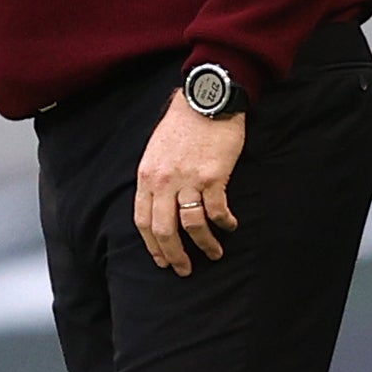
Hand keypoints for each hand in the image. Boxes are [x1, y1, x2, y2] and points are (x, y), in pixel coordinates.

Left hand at [133, 89, 244, 275]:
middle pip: (164, 230)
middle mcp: (163, 181)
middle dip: (174, 255)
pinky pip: (216, 210)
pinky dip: (224, 223)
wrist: (205, 100)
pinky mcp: (213, 176)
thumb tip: (158, 206)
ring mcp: (188, 179)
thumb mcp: (155, 151)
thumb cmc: (181, 126)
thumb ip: (155, 178)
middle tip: (184, 270)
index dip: (151, 245)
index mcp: (146, 176)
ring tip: (214, 253)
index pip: (142, 220)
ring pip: (192, 225)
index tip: (161, 260)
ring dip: (205, 245)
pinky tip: (230, 226)